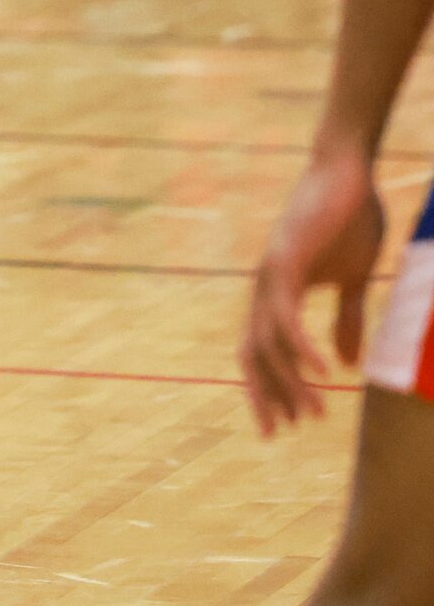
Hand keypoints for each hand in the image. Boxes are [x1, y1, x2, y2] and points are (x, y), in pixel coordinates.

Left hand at [241, 147, 383, 434]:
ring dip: (290, 382)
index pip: (259, 352)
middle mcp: (264, 290)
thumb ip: (345, 321)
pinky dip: (302, 348)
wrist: (348, 173)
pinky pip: (287, 317)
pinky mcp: (284, 263)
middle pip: (253, 356)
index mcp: (276, 295)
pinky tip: (323, 373)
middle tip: (281, 432)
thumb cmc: (350, 220)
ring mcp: (270, 277)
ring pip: (269, 344)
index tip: (279, 425)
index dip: (265, 388)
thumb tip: (344, 365)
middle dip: (266, 396)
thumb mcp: (351, 280)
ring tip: (313, 413)